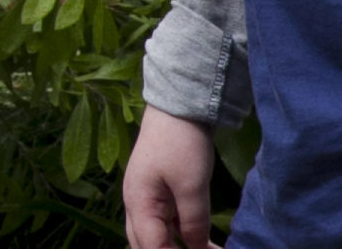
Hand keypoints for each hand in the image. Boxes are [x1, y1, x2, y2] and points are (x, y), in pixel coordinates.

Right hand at [123, 105, 216, 248]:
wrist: (179, 106)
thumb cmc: (181, 143)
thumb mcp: (191, 183)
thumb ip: (193, 220)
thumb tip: (196, 248)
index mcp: (138, 206)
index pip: (150, 247)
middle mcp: (137, 207)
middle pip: (148, 245)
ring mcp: (148, 199)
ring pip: (158, 235)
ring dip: (180, 246)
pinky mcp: (161, 191)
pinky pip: (169, 222)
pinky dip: (184, 233)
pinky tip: (204, 240)